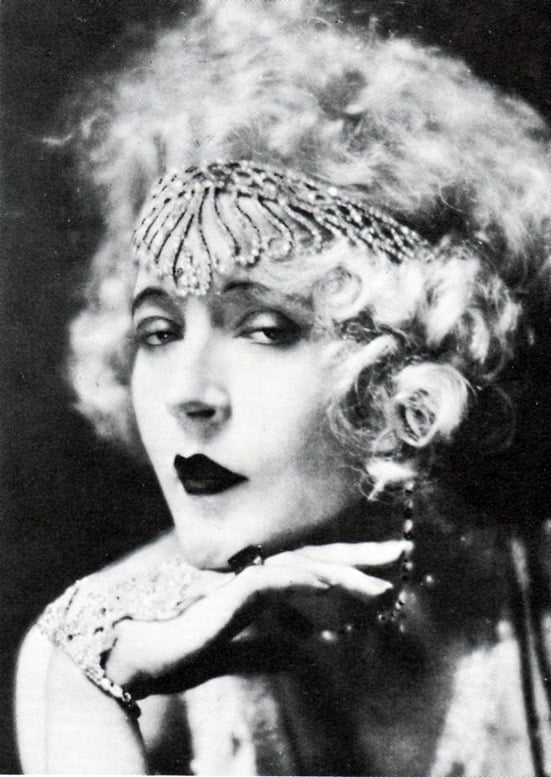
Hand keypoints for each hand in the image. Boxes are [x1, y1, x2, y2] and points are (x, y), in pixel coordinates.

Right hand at [105, 539, 410, 697]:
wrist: (131, 655)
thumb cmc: (173, 652)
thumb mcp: (231, 658)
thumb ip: (263, 654)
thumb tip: (303, 655)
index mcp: (256, 589)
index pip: (310, 573)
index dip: (347, 570)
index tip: (383, 576)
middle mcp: (253, 576)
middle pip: (315, 558)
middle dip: (358, 556)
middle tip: (400, 551)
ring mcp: (241, 580)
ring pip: (303, 566)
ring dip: (344, 573)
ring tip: (382, 585)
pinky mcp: (229, 592)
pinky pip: (277, 580)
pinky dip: (307, 581)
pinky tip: (334, 586)